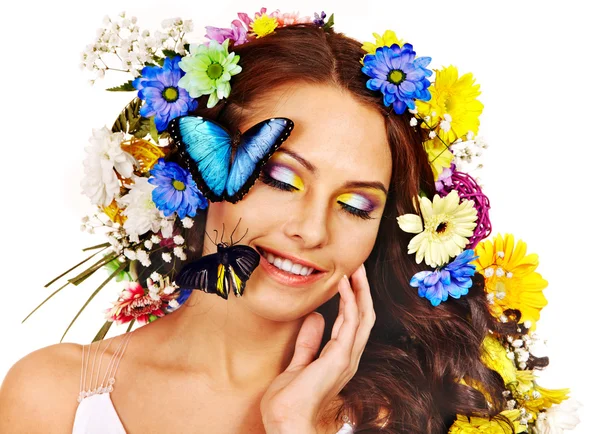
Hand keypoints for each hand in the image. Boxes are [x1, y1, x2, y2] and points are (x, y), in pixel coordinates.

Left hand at [260, 263, 375, 432]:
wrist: (286, 423)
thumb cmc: (289, 402)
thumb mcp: (297, 364)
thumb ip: (307, 342)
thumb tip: (316, 317)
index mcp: (339, 359)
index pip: (351, 324)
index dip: (352, 300)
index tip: (346, 278)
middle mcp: (348, 357)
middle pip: (363, 317)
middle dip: (362, 291)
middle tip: (358, 267)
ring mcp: (347, 358)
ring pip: (363, 316)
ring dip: (361, 290)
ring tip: (355, 268)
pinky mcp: (340, 357)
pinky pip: (351, 322)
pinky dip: (350, 300)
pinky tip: (344, 284)